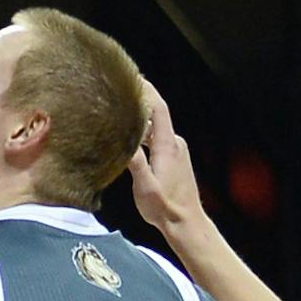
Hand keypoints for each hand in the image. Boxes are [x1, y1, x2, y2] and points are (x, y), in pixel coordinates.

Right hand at [125, 79, 201, 233]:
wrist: (186, 224)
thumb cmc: (165, 207)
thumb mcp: (145, 186)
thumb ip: (134, 162)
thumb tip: (120, 138)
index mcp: (167, 146)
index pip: (158, 109)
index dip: (147, 90)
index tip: (132, 76)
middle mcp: (174, 144)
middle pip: (155, 114)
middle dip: (136, 101)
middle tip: (114, 93)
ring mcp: (175, 151)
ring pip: (154, 127)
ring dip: (137, 118)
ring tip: (116, 112)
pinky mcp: (174, 159)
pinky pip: (155, 137)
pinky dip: (142, 132)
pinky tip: (127, 137)